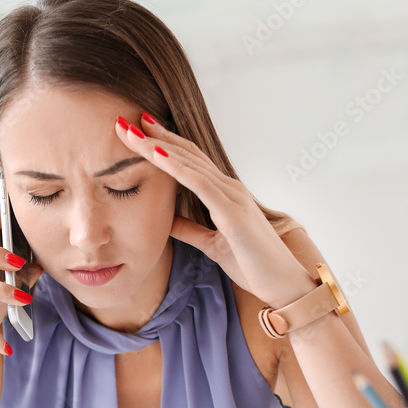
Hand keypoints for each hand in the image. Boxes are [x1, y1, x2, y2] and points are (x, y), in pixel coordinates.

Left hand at [114, 114, 315, 307]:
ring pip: (190, 164)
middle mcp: (229, 189)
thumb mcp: (211, 244)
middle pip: (186, 154)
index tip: (137, 131)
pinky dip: (179, 169)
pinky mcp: (234, 214)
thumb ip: (191, 229)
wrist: (283, 285)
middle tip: (124, 121)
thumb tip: (167, 222)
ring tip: (133, 132)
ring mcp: (233, 198)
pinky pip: (202, 185)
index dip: (163, 144)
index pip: (189, 161)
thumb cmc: (253, 264)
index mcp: (224, 195)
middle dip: (154, 137)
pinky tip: (158, 156)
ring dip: (158, 147)